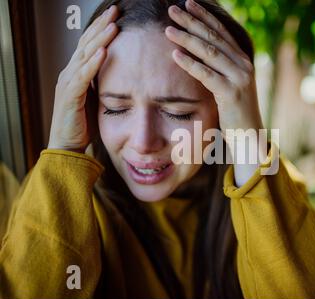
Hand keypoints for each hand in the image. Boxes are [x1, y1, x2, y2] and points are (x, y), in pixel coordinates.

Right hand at [48, 6, 118, 152]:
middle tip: (116, 10)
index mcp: (76, 72)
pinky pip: (82, 76)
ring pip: (85, 55)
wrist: (68, 144)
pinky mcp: (70, 95)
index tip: (117, 16)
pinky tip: (103, 51)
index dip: (101, 28)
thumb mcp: (96, 97)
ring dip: (99, 39)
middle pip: (86, 43)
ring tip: (113, 25)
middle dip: (101, 26)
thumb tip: (120, 73)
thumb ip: (102, 83)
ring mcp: (68, 82)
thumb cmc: (83, 122)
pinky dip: (93, 63)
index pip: (89, 44)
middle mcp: (70, 72)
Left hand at [165, 0, 262, 134]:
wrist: (249, 136)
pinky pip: (206, 74)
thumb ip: (219, 67)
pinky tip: (175, 55)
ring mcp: (239, 78)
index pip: (221, 32)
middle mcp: (243, 64)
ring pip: (209, 52)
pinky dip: (189, 63)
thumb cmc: (235, 111)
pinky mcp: (231, 93)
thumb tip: (199, 51)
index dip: (205, 16)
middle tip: (172, 10)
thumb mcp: (229, 84)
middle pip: (213, 37)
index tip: (188, 3)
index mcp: (242, 59)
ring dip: (187, 38)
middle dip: (192, 21)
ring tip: (168, 29)